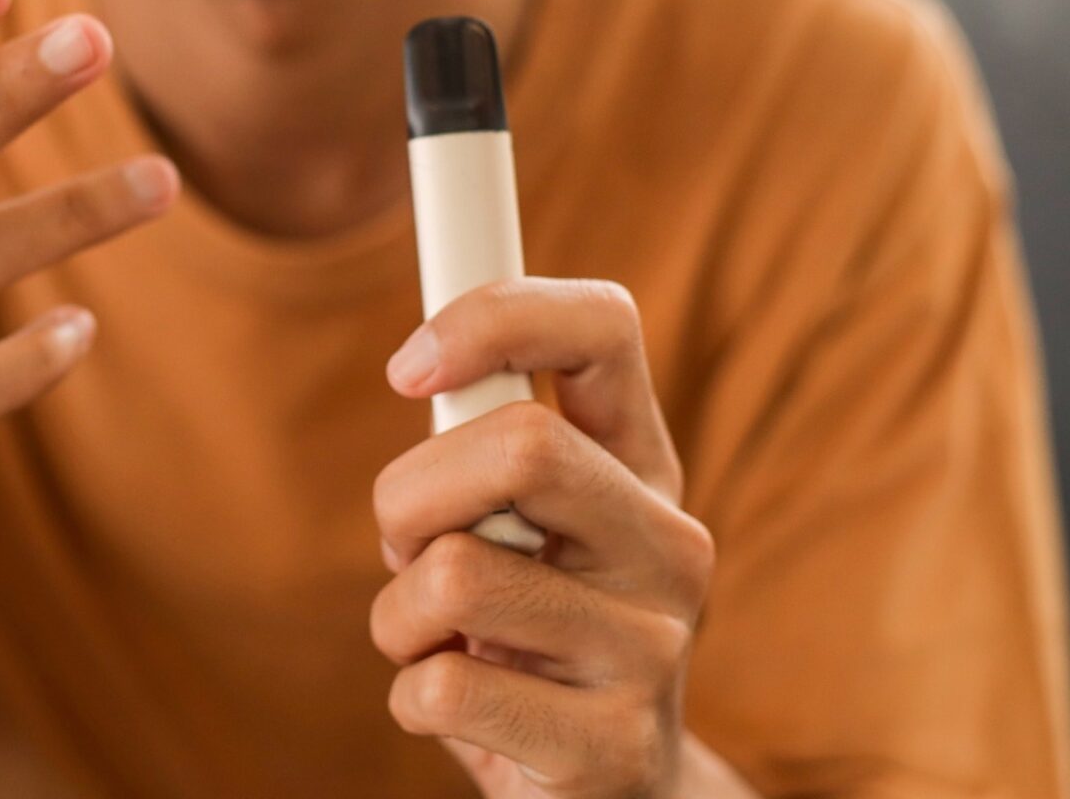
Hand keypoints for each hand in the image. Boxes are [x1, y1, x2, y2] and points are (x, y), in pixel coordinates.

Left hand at [370, 278, 727, 797]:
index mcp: (643, 468)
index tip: (408, 368)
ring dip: (400, 617)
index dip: (494, 317)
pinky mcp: (612, 747)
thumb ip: (483, 443)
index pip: (605, 328)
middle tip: (407, 547)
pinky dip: (411, 699)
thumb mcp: (517, 524)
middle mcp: (669, 546)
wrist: (605, 789)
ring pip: (454, 575)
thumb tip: (424, 368)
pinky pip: (444, 688)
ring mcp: (652, 650)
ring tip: (444, 642)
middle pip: (521, 446)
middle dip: (409, 495)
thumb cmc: (531, 633)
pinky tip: (461, 709)